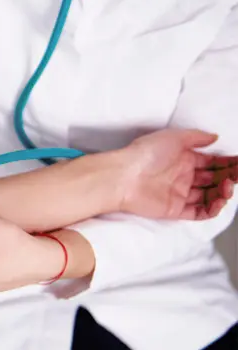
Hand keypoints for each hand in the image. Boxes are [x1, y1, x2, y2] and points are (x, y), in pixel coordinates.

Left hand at [121, 129, 237, 219]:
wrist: (122, 176)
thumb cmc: (144, 153)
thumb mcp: (173, 137)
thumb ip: (196, 137)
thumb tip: (214, 136)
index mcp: (182, 158)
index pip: (211, 162)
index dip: (227, 163)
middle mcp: (181, 176)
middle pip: (213, 179)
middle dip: (229, 177)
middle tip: (237, 175)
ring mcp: (178, 193)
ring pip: (209, 196)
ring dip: (223, 193)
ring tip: (228, 187)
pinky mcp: (174, 209)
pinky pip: (199, 212)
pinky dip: (212, 209)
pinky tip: (219, 202)